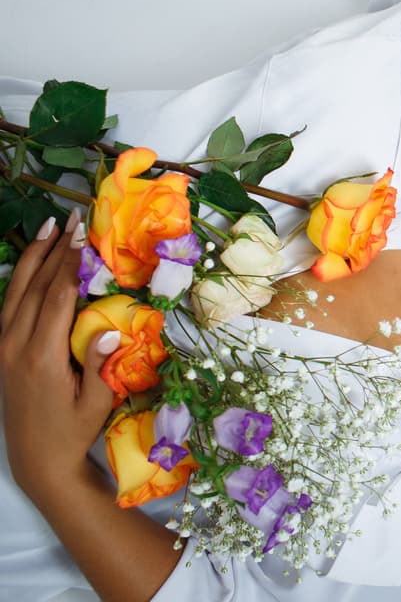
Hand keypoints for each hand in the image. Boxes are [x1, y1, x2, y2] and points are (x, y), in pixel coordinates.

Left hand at [0, 211, 115, 501]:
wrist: (38, 459)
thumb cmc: (73, 431)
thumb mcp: (95, 403)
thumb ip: (101, 365)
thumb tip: (112, 330)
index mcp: (40, 356)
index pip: (57, 298)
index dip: (71, 263)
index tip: (85, 234)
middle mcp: (14, 345)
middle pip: (35, 286)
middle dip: (54, 249)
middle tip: (72, 218)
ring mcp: (3, 346)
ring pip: (16, 290)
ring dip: (33, 256)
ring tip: (49, 227)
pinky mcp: (0, 350)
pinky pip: (8, 304)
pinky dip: (20, 278)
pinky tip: (32, 262)